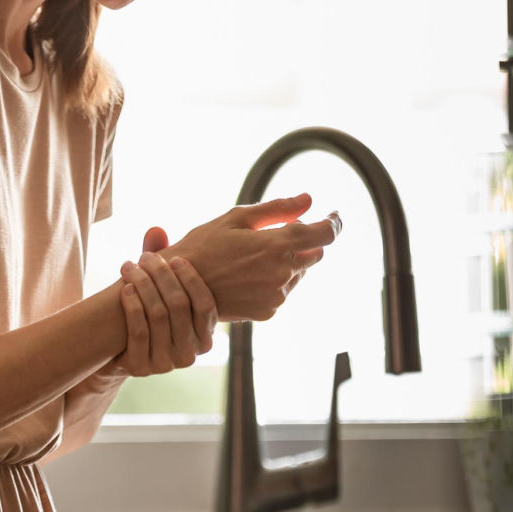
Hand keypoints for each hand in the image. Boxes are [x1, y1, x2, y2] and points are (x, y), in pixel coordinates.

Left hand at [108, 252, 217, 377]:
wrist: (120, 351)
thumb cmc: (148, 314)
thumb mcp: (160, 291)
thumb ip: (162, 263)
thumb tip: (156, 229)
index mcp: (204, 337)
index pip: (206, 305)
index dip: (191, 279)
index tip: (175, 258)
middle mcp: (190, 354)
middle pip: (179, 306)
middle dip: (162, 276)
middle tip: (146, 257)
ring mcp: (166, 364)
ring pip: (158, 316)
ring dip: (143, 285)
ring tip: (130, 267)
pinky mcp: (141, 367)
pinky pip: (139, 331)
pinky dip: (132, 306)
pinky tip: (125, 289)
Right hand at [145, 194, 341, 321]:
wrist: (179, 289)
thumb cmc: (203, 247)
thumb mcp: (236, 218)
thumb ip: (278, 208)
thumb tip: (309, 200)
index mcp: (277, 246)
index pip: (325, 233)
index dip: (333, 222)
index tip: (332, 216)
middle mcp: (282, 274)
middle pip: (315, 253)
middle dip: (304, 241)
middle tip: (277, 234)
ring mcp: (276, 296)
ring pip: (299, 273)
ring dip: (288, 262)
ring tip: (252, 258)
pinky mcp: (268, 311)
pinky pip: (283, 291)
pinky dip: (274, 281)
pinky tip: (247, 276)